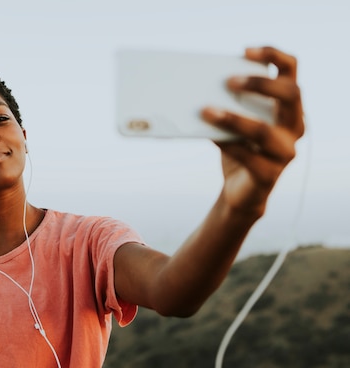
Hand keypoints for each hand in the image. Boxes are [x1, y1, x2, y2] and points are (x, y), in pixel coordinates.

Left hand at [201, 46, 304, 216]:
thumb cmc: (238, 148)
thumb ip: (228, 105)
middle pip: (291, 95)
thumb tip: (197, 87)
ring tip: (206, 110)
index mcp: (289, 107)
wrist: (240, 191)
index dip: (273, 56)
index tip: (245, 50)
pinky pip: (248, 157)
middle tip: (229, 81)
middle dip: (260, 84)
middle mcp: (295, 126)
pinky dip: (227, 144)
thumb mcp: (236, 122)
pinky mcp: (269, 175)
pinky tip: (210, 136)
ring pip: (264, 130)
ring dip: (233, 119)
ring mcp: (285, 152)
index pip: (291, 71)